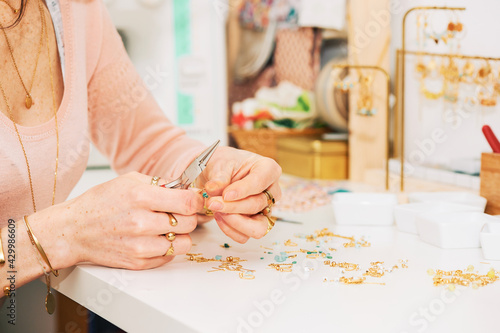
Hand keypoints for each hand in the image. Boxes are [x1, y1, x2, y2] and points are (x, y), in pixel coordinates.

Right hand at [50, 172, 202, 269]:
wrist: (74, 230)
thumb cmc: (100, 203)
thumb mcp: (129, 181)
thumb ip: (160, 183)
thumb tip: (187, 187)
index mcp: (141, 197)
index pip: (187, 202)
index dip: (196, 200)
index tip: (194, 200)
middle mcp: (142, 223)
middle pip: (189, 223)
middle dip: (188, 216)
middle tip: (178, 212)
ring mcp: (140, 246)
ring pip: (184, 243)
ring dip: (180, 234)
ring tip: (166, 227)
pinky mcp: (138, 263)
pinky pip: (169, 256)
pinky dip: (168, 247)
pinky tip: (154, 238)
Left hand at [196, 147, 281, 242]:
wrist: (217, 175)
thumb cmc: (224, 165)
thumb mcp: (219, 164)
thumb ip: (219, 177)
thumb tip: (213, 189)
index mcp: (268, 169)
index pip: (260, 181)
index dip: (243, 190)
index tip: (226, 194)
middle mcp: (271, 191)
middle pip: (257, 205)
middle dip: (232, 207)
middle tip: (211, 203)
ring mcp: (265, 209)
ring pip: (257, 226)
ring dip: (234, 222)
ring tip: (216, 211)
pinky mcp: (256, 223)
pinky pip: (245, 236)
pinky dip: (230, 229)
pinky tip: (218, 217)